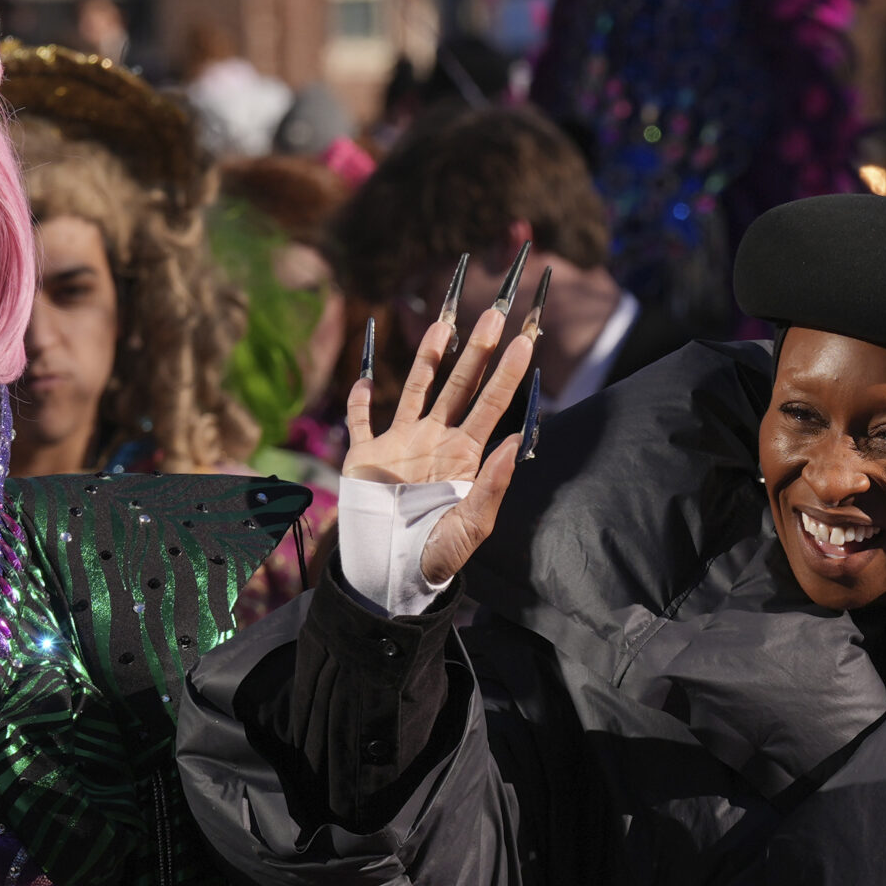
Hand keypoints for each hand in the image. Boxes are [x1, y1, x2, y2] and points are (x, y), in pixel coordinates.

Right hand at [342, 299, 535, 584]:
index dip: (508, 374)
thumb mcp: (472, 524)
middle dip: (477, 350)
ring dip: (429, 357)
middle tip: (494, 312)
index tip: (526, 343)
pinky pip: (360, 421)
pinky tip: (363, 376)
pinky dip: (358, 401)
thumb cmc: (438, 553)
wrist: (392, 572)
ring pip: (416, 389)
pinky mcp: (366, 455)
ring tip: (446, 324)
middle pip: (460, 385)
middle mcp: (435, 440)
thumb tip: (516, 439)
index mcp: (465, 455)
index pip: (492, 405)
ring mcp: (401, 444)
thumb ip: (493, 483)